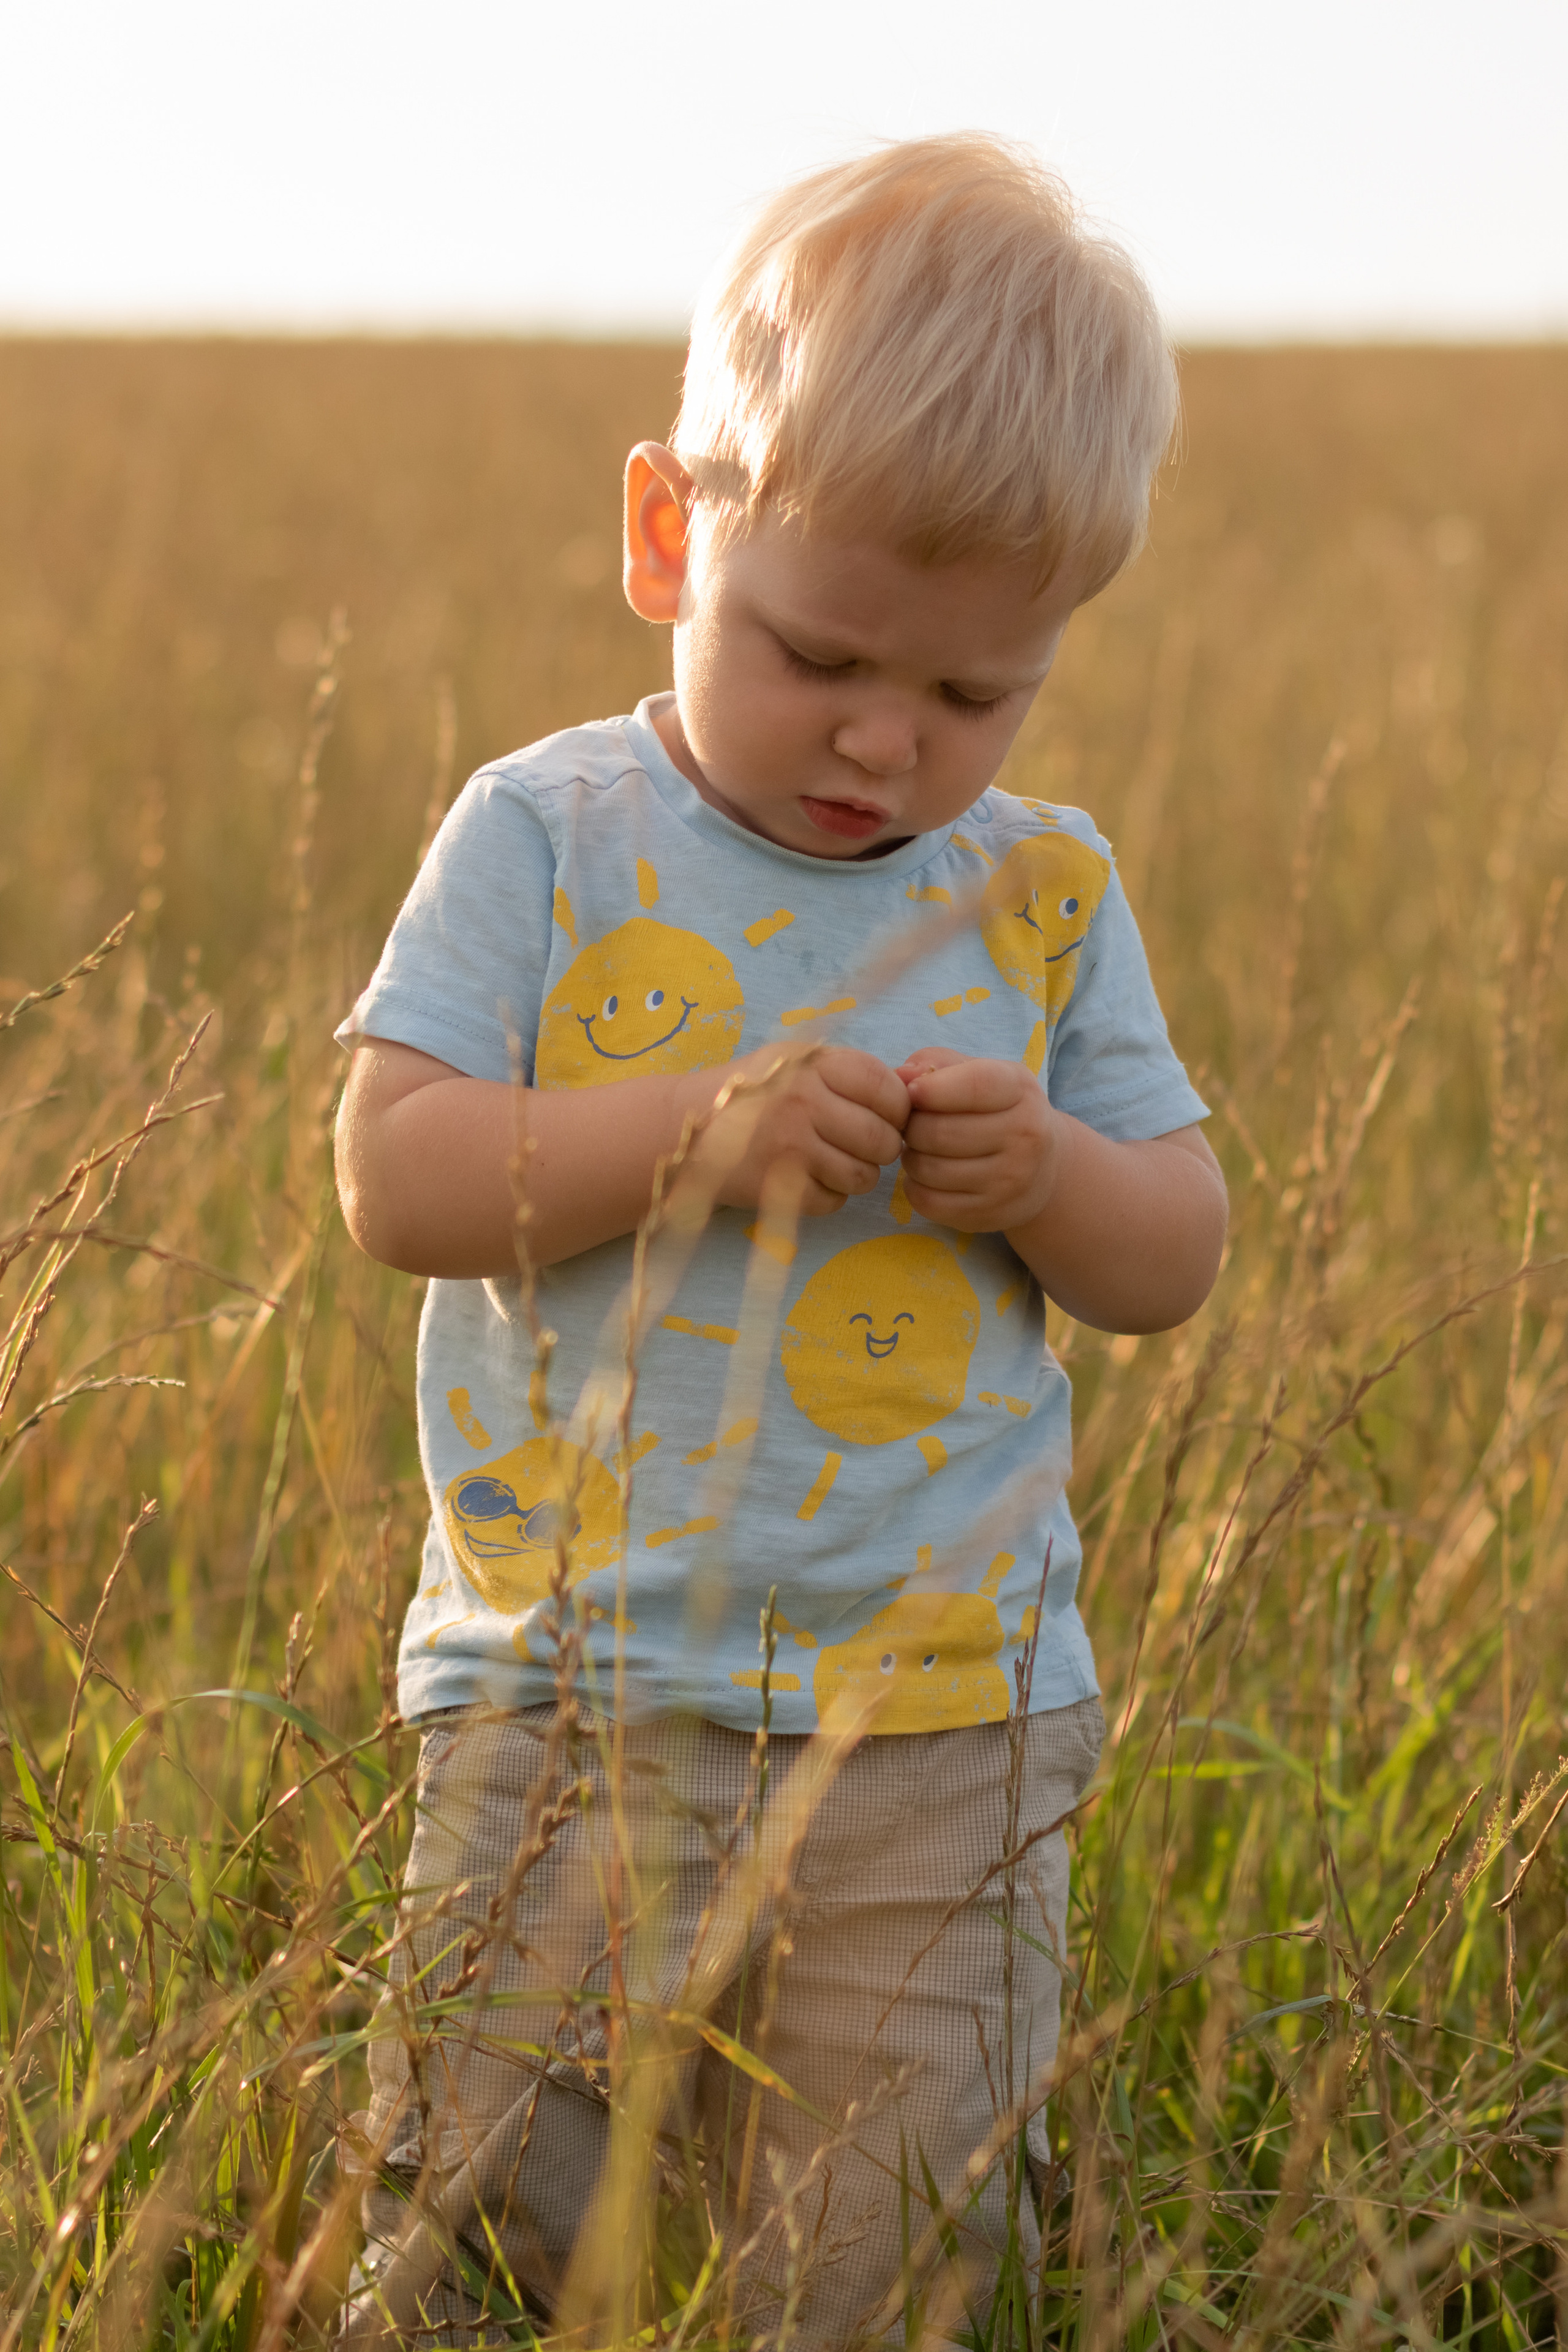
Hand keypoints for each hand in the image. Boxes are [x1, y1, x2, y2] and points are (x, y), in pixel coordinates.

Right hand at [684, 1045, 909, 1216]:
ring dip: (858, 1174)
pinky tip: (811, 1178)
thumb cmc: (753, 1090)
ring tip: (837, 1161)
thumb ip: (849, 1071)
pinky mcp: (779, 1188)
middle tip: (864, 1144)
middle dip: (882, 1146)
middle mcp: (803, 1103)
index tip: (886, 1114)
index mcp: (813, 1065)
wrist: (685, 1127)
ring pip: (864, 1176)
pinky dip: (830, 1195)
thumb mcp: (796, 1061)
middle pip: (883, 1139)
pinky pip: (834, 1201)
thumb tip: (914, 1091)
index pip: (886, 1089)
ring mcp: (792, 1149)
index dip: (897, 1107)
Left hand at [897, 1046, 1058, 1233]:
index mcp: (1020, 1091)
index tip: (911, 1092)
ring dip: (911, 1157)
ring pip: (929, 1169)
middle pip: (940, 1132)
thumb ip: (937, 1063)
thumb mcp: (980, 1073)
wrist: (1045, 1170)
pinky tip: (924, 1176)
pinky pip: (929, 1202)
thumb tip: (899, 1075)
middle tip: (912, 1125)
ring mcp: (1010, 1180)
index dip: (932, 1089)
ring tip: (920, 1149)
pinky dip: (914, 1188)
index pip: (975, 1085)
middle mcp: (1024, 1136)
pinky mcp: (991, 1214)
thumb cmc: (999, 1110)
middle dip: (912, 1126)